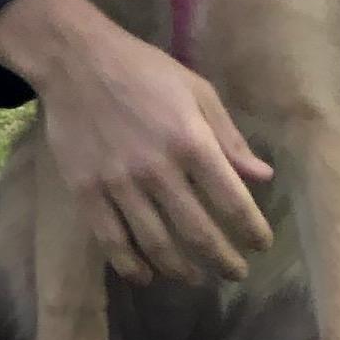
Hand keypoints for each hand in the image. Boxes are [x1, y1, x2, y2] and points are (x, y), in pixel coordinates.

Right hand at [0, 0, 277, 281]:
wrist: (76, 60)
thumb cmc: (145, 71)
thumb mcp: (198, 92)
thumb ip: (230, 138)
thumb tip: (263, 177)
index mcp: (191, 142)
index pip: (233, 202)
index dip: (252, 232)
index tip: (261, 245)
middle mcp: (158, 170)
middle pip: (198, 233)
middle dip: (223, 261)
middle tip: (236, 274)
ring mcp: (118, 184)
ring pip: (156, 245)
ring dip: (182, 270)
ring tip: (197, 278)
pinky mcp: (86, 192)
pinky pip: (112, 241)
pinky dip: (132, 266)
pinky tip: (146, 276)